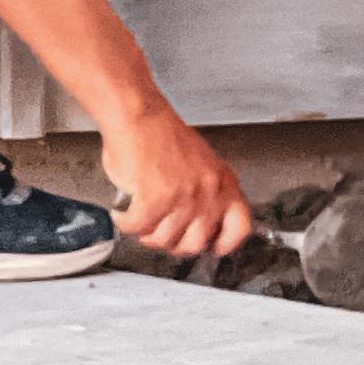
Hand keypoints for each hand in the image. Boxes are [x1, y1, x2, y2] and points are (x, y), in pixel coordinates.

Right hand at [99, 104, 249, 259]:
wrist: (138, 115)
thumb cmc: (161, 135)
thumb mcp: (200, 165)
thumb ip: (205, 194)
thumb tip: (197, 226)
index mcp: (223, 181)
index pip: (240, 226)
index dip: (225, 243)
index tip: (214, 248)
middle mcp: (209, 190)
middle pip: (196, 243)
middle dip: (173, 243)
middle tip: (159, 232)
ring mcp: (184, 196)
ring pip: (162, 239)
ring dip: (145, 232)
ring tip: (139, 216)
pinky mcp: (156, 199)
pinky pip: (137, 228)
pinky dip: (125, 222)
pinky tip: (123, 211)